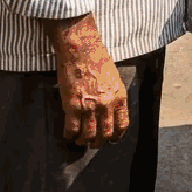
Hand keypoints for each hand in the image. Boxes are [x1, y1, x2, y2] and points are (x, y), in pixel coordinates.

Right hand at [47, 14, 128, 148]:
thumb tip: (109, 112)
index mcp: (119, 97)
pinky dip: (69, 135)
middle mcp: (106, 104)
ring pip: (88, 136)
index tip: (111, 139)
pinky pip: (71, 129)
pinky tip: (68, 133)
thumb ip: (113, 96)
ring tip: (80, 140)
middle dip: (99, 142)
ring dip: (84, 141)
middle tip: (93, 143)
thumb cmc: (97, 59)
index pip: (122, 125)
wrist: (81, 49)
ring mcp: (89, 106)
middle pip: (105, 134)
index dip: (116, 136)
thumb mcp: (114, 78)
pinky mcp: (72, 105)